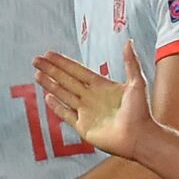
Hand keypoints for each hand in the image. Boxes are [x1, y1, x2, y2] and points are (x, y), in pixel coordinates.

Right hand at [34, 40, 152, 160]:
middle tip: (36, 60)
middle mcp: (91, 97)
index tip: (50, 53)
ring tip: (37, 74)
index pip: (78, 70)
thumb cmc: (142, 112)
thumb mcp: (137, 82)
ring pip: (63, 95)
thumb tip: (128, 40)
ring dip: (50, 84)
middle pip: (66, 80)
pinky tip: (47, 97)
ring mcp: (86, 112)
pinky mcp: (83, 127)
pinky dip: (56, 106)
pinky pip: (66, 114)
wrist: (140, 137)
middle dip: (51, 70)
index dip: (63, 62)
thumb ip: (130, 62)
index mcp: (102, 86)